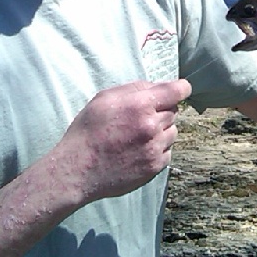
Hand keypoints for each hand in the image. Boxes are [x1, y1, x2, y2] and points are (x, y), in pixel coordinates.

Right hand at [57, 79, 191, 202]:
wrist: (77, 169)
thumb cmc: (88, 130)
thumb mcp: (105, 98)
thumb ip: (135, 88)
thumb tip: (158, 86)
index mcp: (140, 104)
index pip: (179, 90)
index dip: (180, 89)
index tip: (177, 92)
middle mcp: (152, 126)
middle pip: (174, 111)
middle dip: (161, 111)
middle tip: (140, 118)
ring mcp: (155, 148)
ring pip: (173, 131)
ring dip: (161, 131)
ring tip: (138, 136)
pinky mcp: (154, 167)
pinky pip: (168, 151)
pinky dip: (158, 149)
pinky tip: (138, 150)